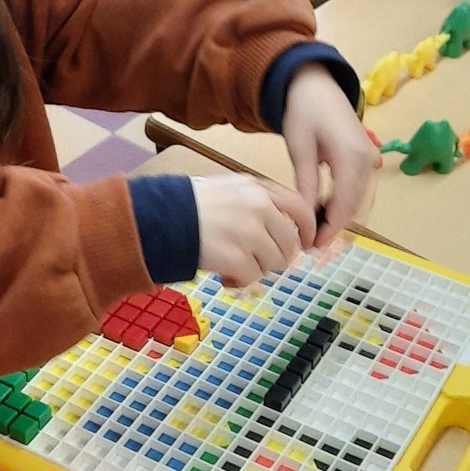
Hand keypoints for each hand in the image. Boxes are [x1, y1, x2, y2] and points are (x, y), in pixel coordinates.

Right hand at [192, 175, 313, 287]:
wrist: (162, 218)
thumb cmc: (191, 206)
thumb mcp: (230, 189)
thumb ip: (258, 202)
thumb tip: (283, 228)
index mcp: (258, 189)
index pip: (301, 207)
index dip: (308, 229)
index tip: (305, 244)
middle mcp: (258, 208)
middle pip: (289, 243)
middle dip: (276, 257)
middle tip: (256, 260)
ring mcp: (249, 233)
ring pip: (273, 263)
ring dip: (256, 269)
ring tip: (232, 264)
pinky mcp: (236, 258)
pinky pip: (253, 277)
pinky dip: (240, 281)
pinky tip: (224, 275)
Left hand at [281, 65, 377, 245]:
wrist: (316, 83)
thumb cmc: (303, 111)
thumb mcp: (299, 149)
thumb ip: (307, 185)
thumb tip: (307, 219)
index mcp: (352, 157)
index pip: (345, 205)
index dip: (330, 229)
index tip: (313, 246)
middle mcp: (367, 160)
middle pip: (356, 206)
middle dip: (335, 227)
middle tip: (310, 243)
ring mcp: (370, 158)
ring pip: (359, 200)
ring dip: (340, 216)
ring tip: (314, 228)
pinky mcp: (367, 157)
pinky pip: (359, 189)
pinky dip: (344, 202)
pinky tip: (323, 208)